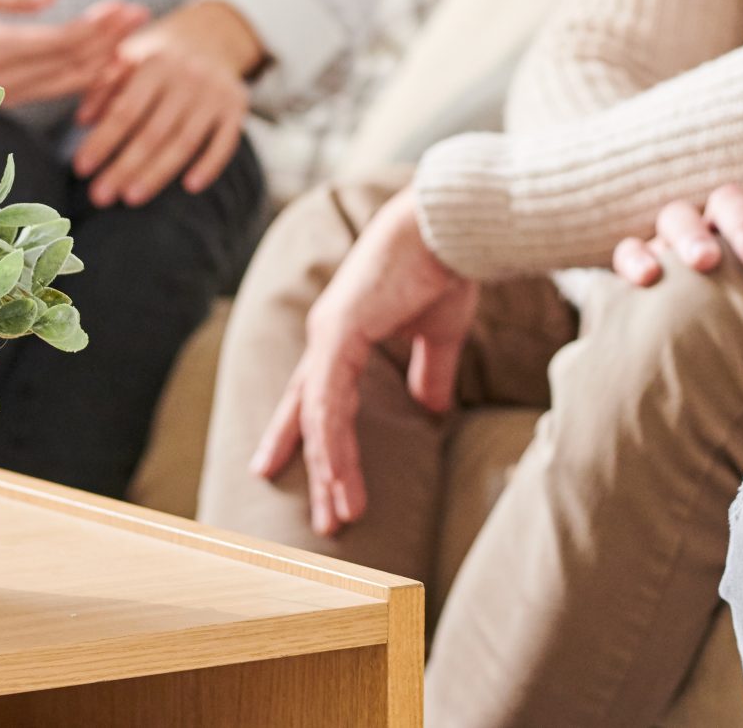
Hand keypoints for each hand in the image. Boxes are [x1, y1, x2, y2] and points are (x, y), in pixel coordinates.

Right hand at [0, 0, 148, 101]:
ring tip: (135, 39)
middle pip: (69, 64)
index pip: (60, 41)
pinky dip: (82, 78)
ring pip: (65, 83)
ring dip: (102, 62)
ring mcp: (1, 95)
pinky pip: (52, 92)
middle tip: (143, 15)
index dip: (98, 26)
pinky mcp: (2, 100)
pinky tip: (106, 65)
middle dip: (110, 40)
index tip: (126, 6)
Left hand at [72, 0, 262, 207]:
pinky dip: (209, 165)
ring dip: (158, 173)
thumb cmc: (158, 57)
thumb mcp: (129, 58)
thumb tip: (83, 120)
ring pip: (185, 142)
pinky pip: (225, 142)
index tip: (81, 168)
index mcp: (156, 63)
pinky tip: (190, 187)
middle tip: (100, 196)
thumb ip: (103, 85)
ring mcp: (215, 93)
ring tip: (132, 198)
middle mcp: (188, 77)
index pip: (126, 110)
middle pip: (153, 132)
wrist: (212, 37)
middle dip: (125, 167)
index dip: (103, 141)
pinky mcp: (237, 106)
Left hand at [250, 187, 477, 535]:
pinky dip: (335, 445)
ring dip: (329, 470)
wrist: (451, 225)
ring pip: (319, 418)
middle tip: (319, 517)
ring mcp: (327, 334)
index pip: (317, 394)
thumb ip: (428, 371)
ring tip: (339, 515)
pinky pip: (330, 404)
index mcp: (343, 331)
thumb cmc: (445, 265)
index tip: (291, 470)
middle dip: (312, 466)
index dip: (304, 433)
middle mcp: (326, 335)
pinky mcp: (339, 334)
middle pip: (309, 412)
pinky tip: (339, 478)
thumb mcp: (439, 333)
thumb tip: (431, 410)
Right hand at [610, 184, 742, 287]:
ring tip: (705, 262)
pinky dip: (636, 256)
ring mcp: (675, 243)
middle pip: (731, 204)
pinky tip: (646, 278)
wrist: (690, 377)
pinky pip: (629, 249)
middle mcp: (718, 230)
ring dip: (692, 235)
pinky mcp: (640, 265)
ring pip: (678, 217)